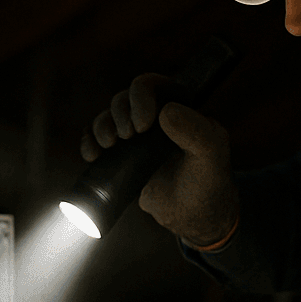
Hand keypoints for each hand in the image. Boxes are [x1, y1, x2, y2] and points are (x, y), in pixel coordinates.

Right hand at [81, 73, 239, 246]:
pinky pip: (96, 138)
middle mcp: (155, 116)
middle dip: (120, 114)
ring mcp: (136, 135)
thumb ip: (197, 131)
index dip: (141, 97)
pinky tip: (92, 155)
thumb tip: (165, 111)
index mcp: (179, 106)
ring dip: (102, 126)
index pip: (152, 85)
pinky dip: (89, 142)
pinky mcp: (121, 154)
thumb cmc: (209, 182)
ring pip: (108, 117)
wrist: (193, 216)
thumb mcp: (212, 154)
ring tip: (110, 145)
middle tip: (129, 137)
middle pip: (124, 98)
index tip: (144, 124)